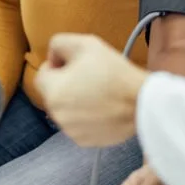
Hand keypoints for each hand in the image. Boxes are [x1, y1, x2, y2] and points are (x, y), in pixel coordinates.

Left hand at [34, 33, 148, 146]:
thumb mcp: (84, 43)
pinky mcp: (85, 141)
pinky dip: (85, 117)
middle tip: (90, 77)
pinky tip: (103, 108)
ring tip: (99, 93)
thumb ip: (58, 44)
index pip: (42, 75)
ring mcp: (71, 131)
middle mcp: (57, 115)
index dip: (57, 66)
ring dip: (75, 101)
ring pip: (65, 109)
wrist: (142, 103)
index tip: (76, 65)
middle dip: (66, 84)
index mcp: (53, 91)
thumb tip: (53, 58)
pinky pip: (77, 124)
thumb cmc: (114, 72)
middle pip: (53, 93)